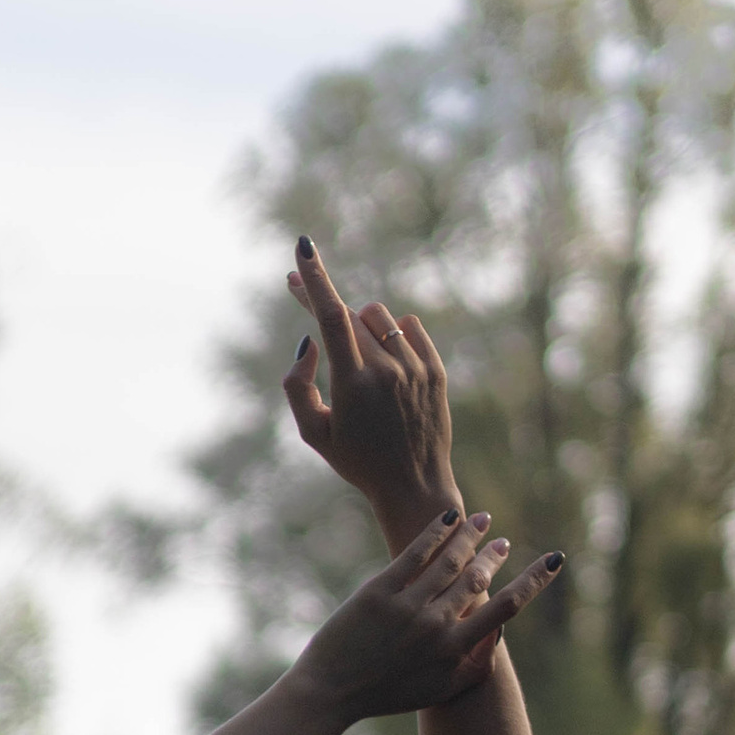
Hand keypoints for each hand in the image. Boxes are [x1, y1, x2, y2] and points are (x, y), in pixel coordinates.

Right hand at [283, 238, 459, 531]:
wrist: (414, 486)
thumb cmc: (356, 462)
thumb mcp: (313, 432)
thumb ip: (297, 385)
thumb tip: (308, 341)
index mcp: (352, 384)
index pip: (330, 315)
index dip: (313, 279)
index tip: (302, 249)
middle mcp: (387, 370)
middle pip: (350, 316)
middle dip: (326, 306)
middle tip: (306, 301)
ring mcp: (415, 368)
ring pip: (380, 318)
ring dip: (362, 325)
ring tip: (360, 361)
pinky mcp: (436, 370)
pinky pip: (410, 327)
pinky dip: (394, 334)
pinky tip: (388, 361)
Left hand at [288, 511, 556, 730]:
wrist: (330, 693)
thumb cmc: (386, 695)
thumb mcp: (438, 691)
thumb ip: (474, 667)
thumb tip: (498, 637)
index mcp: (454, 651)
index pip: (506, 609)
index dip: (534, 582)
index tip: (554, 561)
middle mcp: (436, 626)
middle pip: (477, 579)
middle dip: (494, 557)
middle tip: (502, 543)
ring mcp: (407, 607)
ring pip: (449, 561)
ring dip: (470, 536)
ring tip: (481, 520)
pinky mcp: (378, 592)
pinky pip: (414, 554)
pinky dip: (435, 532)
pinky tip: (448, 516)